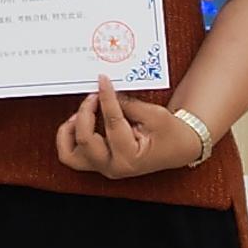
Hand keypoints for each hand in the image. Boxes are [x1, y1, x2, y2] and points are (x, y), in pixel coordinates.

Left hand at [53, 77, 201, 179]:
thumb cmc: (170, 134)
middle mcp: (112, 166)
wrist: (178, 149)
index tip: (102, 80)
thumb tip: (106, 91)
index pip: (111, 123)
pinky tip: (77, 122)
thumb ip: (127, 104)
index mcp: (129, 157)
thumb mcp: (154, 115)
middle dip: (86, 112)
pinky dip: (68, 137)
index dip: (106, 98)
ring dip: (69, 130)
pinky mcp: (97, 163)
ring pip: (69, 154)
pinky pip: (71, 154)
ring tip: (80, 113)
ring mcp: (102, 166)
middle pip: (84, 140)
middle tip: (94, 95)